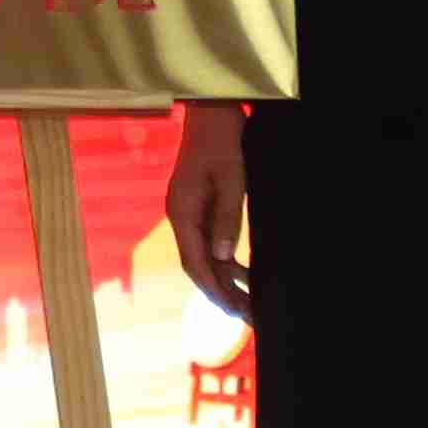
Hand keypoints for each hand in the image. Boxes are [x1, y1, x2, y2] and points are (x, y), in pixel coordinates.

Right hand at [164, 105, 255, 318]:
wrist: (212, 111)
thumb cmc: (221, 141)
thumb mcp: (230, 179)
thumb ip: (226, 218)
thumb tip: (224, 258)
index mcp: (182, 211)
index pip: (194, 262)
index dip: (213, 289)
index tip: (232, 310)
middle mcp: (180, 216)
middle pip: (198, 265)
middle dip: (220, 293)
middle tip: (247, 316)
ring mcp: (188, 212)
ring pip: (205, 257)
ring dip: (224, 281)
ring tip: (247, 304)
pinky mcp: (199, 207)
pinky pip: (210, 242)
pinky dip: (226, 261)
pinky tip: (243, 273)